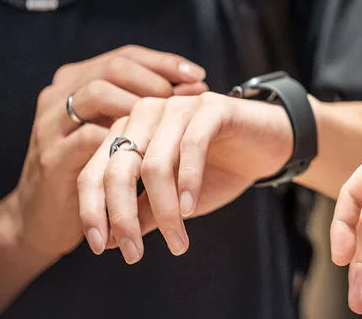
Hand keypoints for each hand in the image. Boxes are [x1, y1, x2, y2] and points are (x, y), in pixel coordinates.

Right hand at [6, 46, 206, 260]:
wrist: (45, 220)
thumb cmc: (96, 170)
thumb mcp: (120, 132)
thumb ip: (148, 108)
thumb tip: (199, 88)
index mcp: (78, 81)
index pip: (127, 56)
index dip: (165, 63)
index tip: (200, 76)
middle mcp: (60, 94)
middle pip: (114, 67)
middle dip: (158, 81)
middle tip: (190, 100)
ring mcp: (52, 124)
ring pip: (99, 93)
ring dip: (141, 106)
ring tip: (171, 124)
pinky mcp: (52, 157)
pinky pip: (90, 138)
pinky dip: (125, 143)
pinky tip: (152, 154)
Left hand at [77, 92, 293, 263]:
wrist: (269, 145)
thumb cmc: (219, 171)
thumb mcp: (176, 200)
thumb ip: (143, 212)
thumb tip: (106, 242)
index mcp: (129, 133)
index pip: (95, 171)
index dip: (92, 209)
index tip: (99, 246)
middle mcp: (146, 114)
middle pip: (118, 168)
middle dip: (122, 215)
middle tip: (133, 254)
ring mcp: (178, 107)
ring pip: (155, 163)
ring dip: (164, 209)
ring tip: (177, 242)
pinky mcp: (211, 107)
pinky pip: (192, 145)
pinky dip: (189, 181)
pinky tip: (191, 209)